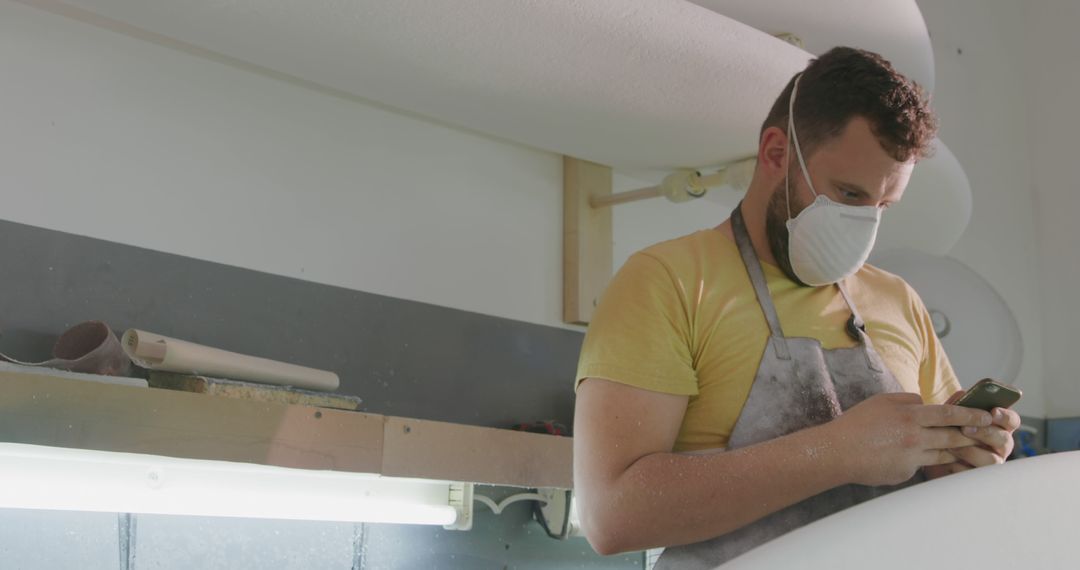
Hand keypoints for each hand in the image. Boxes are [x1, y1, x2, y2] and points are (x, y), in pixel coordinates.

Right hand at [825, 392, 991, 486]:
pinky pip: (921, 465)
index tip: (986, 416)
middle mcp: (915, 437)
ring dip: (954, 452)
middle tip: (987, 434)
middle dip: (972, 435)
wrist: (838, 452)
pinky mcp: (905, 473)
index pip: (950, 415)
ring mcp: (912, 458)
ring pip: (942, 455)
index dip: (971, 415)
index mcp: (910, 416)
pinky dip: (923, 460)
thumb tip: (924, 403)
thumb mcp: (882, 401)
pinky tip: (916, 459)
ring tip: (964, 449)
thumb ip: (908, 400)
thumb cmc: (857, 424)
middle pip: (953, 437)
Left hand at [924, 390, 1020, 478]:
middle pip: (1005, 440)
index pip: (1012, 420)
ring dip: (970, 451)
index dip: (1006, 416)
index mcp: (998, 426)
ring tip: (951, 446)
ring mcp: (991, 462)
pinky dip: (960, 466)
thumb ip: (958, 405)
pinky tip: (948, 460)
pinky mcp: (978, 476)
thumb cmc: (947, 429)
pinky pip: (974, 474)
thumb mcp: (951, 415)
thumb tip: (962, 394)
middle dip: (985, 433)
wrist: (930, 453)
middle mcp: (1000, 445)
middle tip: (965, 428)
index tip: (993, 411)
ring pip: (992, 460)